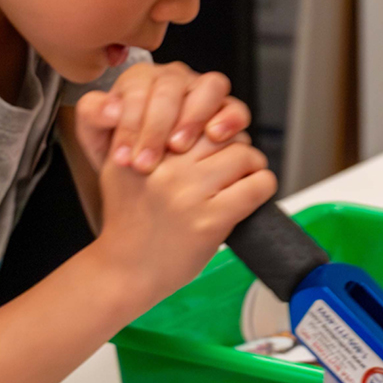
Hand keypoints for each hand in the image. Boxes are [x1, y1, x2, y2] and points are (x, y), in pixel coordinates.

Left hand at [74, 61, 249, 172]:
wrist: (144, 176)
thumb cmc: (124, 151)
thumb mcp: (96, 137)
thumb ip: (93, 116)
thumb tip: (110, 110)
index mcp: (140, 79)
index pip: (137, 89)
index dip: (130, 125)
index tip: (123, 158)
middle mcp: (173, 79)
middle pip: (171, 87)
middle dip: (157, 128)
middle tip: (146, 162)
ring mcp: (202, 92)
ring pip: (208, 87)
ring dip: (194, 117)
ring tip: (179, 147)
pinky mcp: (226, 110)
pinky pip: (234, 106)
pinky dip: (229, 119)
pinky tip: (216, 137)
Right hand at [92, 130, 275, 304]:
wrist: (125, 271)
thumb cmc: (128, 223)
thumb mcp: (119, 171)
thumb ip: (141, 138)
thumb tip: (185, 111)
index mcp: (142, 148)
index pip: (192, 112)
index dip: (209, 123)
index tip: (211, 137)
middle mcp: (165, 167)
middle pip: (220, 130)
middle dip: (232, 142)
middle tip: (231, 160)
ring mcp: (189, 194)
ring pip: (244, 153)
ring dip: (251, 164)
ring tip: (243, 178)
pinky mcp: (210, 220)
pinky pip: (256, 186)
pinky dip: (262, 186)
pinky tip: (252, 193)